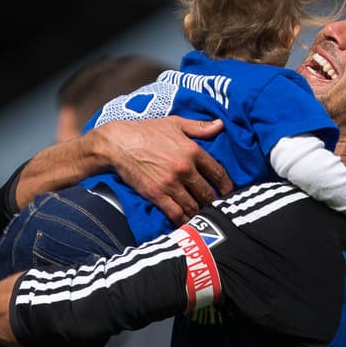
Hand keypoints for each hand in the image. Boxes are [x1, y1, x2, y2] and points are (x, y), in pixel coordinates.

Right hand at [94, 117, 232, 223]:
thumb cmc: (145, 131)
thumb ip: (199, 127)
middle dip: (213, 202)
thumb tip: (220, 125)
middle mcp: (185, 169)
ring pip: (194, 206)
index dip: (226, 186)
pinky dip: (184, 221)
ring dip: (200, 213)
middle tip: (216, 208)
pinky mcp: (157, 195)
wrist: (117, 143)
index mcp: (192, 150)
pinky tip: (188, 224)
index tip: (228, 192)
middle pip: (207, 193)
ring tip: (204, 217)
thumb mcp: (174, 123)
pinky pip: (176, 213)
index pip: (218, 172)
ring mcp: (171, 184)